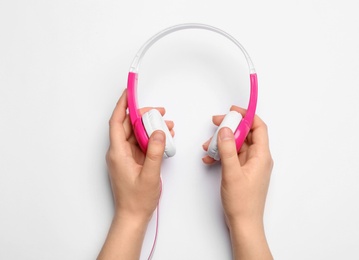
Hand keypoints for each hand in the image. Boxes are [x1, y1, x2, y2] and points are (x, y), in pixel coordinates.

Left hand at [98, 90, 173, 259]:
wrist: (132, 216)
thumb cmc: (137, 200)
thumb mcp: (150, 176)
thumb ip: (155, 153)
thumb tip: (159, 132)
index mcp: (117, 153)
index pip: (116, 122)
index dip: (122, 105)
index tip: (129, 92)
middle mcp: (119, 152)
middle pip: (128, 126)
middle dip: (143, 115)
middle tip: (159, 111)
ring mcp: (126, 157)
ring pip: (136, 134)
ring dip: (150, 127)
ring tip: (167, 124)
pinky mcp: (133, 161)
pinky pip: (141, 144)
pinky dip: (151, 138)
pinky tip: (164, 137)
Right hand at [202, 105, 272, 259]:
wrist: (244, 224)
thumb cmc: (242, 203)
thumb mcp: (232, 173)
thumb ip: (227, 150)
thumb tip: (225, 130)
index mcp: (261, 156)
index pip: (259, 127)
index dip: (247, 116)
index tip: (233, 110)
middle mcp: (258, 158)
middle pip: (246, 134)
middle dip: (229, 128)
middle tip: (216, 124)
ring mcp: (250, 165)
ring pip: (237, 145)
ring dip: (222, 143)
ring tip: (207, 147)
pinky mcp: (243, 172)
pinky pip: (232, 156)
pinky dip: (221, 154)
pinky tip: (209, 159)